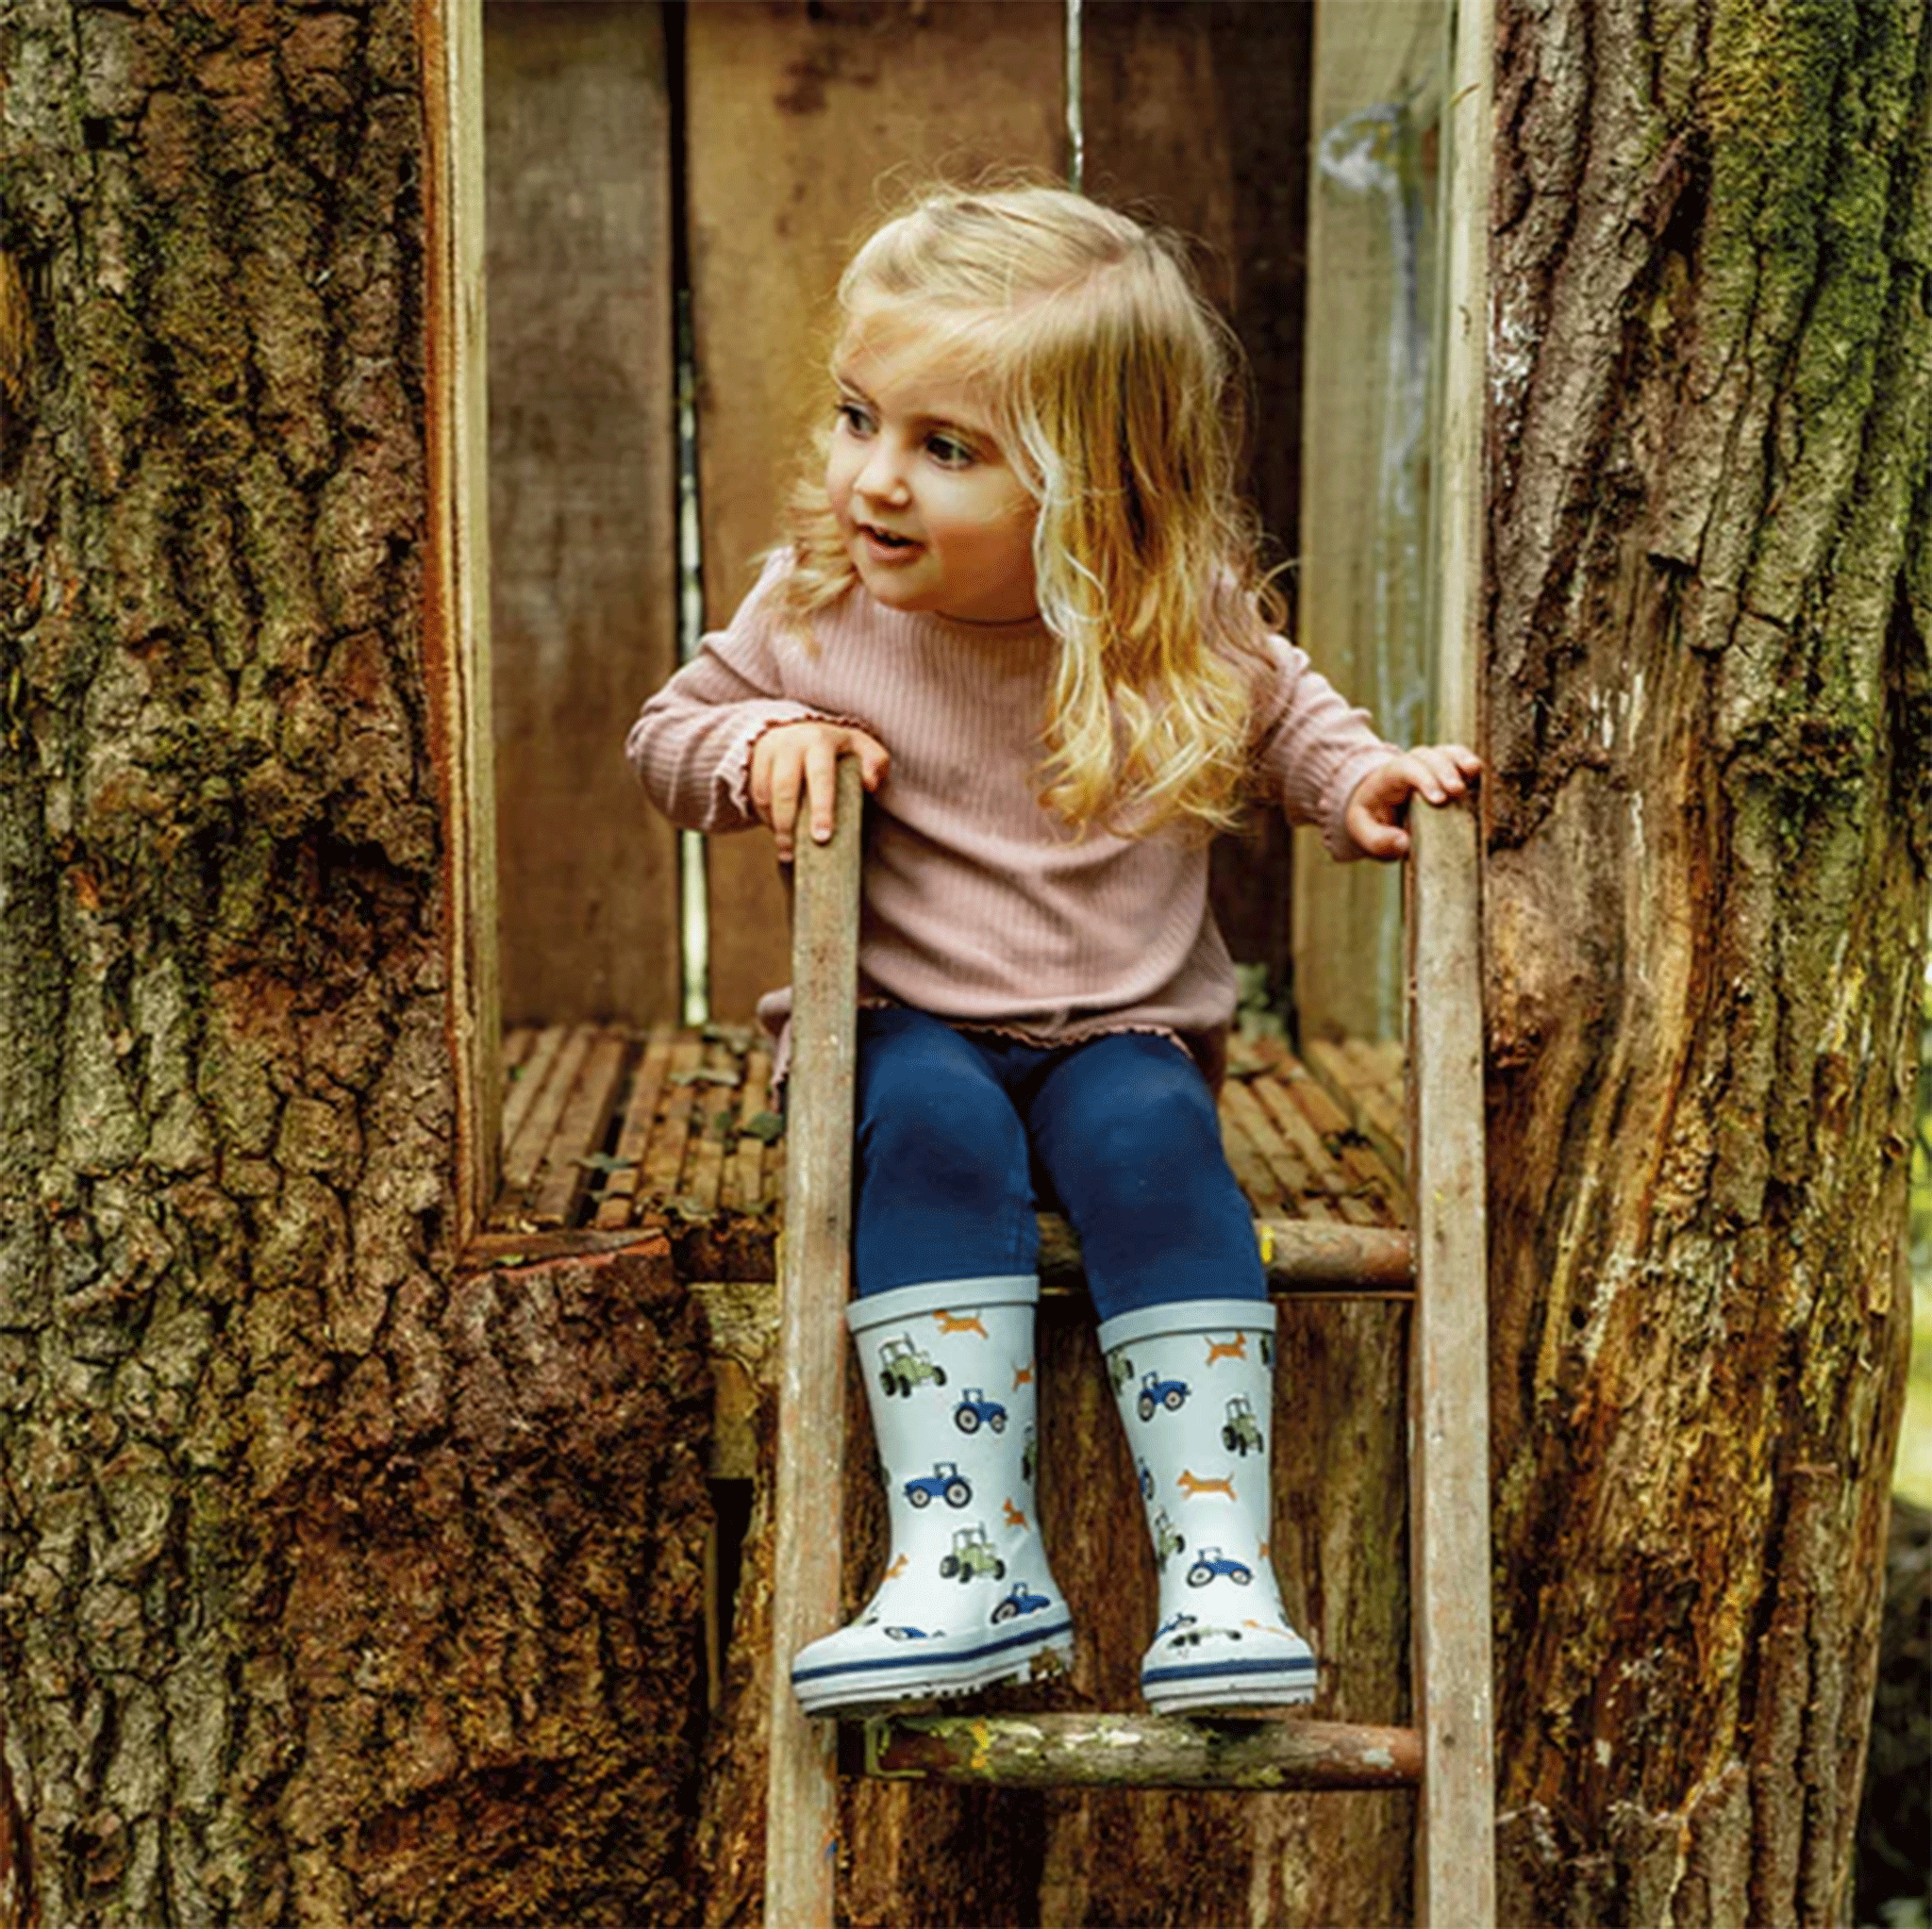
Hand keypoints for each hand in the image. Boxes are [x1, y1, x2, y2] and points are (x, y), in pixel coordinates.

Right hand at [749, 720, 890, 861]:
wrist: (797, 728)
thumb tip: (870, 783)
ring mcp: (769, 753)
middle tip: (794, 853)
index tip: (823, 837)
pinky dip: (765, 818)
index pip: (821, 778)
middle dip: (789, 824)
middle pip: (785, 789)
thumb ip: (874, 761)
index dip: (821, 809)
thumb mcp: (860, 745)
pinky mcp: (753, 763)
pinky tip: (779, 835)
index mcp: (820, 741)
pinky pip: (756, 797)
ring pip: (767, 796)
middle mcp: (791, 744)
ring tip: (787, 852)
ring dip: (775, 827)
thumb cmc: (836, 746)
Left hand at [1344, 744, 1481, 860]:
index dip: (1423, 779)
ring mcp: (1428, 765)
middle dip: (1443, 771)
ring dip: (1460, 760)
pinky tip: (1480, 773)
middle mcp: (1409, 765)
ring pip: (1444, 752)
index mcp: (1387, 777)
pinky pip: (1457, 758)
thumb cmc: (1372, 821)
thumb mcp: (1364, 833)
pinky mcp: (1444, 770)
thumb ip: (1379, 841)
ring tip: (1475, 771)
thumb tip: (1404, 843)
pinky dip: (1468, 762)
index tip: (1438, 800)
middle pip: (1427, 756)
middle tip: (1457, 791)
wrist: (1375, 807)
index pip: (1405, 769)